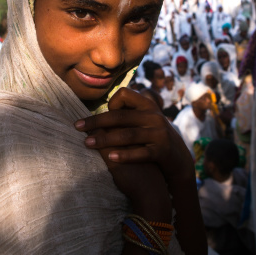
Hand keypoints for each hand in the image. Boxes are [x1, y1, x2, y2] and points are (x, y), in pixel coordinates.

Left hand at [76, 88, 194, 183]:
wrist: (179, 159)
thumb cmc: (154, 138)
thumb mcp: (146, 121)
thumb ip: (129, 114)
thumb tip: (100, 111)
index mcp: (148, 106)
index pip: (124, 95)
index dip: (110, 104)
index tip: (101, 118)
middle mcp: (154, 116)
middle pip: (120, 116)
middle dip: (96, 121)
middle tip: (77, 127)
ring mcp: (160, 133)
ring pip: (128, 135)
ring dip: (105, 139)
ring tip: (88, 143)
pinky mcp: (163, 150)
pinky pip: (141, 153)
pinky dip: (125, 155)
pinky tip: (110, 157)